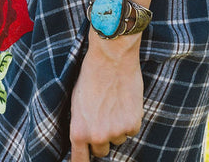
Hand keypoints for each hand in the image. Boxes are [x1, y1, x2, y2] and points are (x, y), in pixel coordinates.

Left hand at [69, 35, 143, 160]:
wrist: (111, 56)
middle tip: (103, 117)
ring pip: (118, 140)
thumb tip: (85, 140)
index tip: (86, 158)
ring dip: (117, 127)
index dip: (83, 160)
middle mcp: (97, 136)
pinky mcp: (132, 124)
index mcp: (79, 131)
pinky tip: (125, 101)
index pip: (79, 160)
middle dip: (102, 137)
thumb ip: (81, 125)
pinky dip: (130, 119)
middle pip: (101, 151)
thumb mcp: (76, 102)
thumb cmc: (91, 75)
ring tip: (114, 103)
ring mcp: (116, 132)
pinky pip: (131, 130)